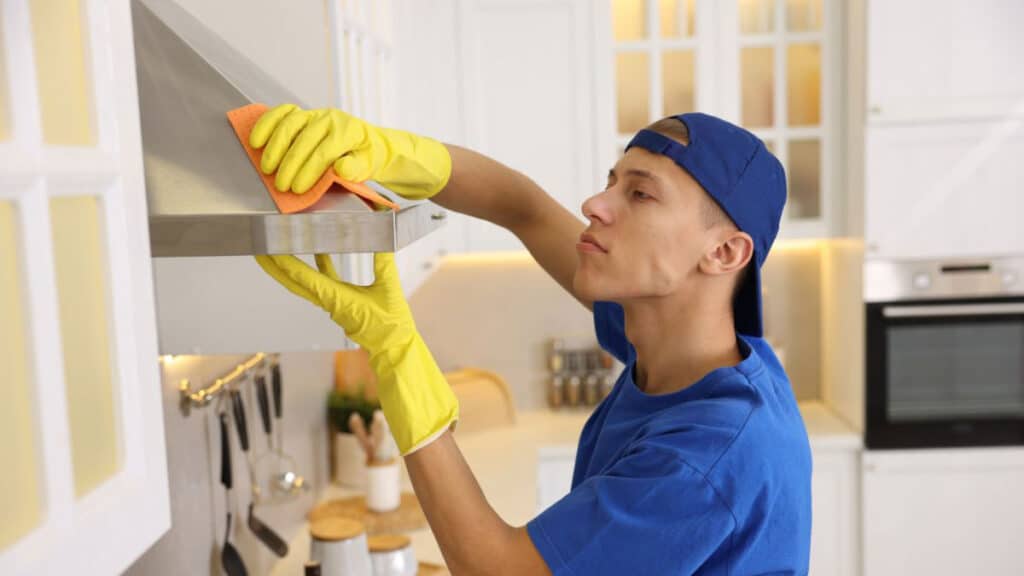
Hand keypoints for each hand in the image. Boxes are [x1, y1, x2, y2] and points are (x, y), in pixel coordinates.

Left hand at [249, 104, 451, 199]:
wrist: (382, 153)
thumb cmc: (348, 151)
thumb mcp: (321, 145)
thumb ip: (302, 147)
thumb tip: (280, 147)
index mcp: (314, 116)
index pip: (286, 115)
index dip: (267, 126)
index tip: (253, 143)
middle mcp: (326, 118)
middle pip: (296, 132)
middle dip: (283, 159)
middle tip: (277, 181)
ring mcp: (343, 129)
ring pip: (314, 145)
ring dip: (300, 166)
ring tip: (292, 185)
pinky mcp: (360, 147)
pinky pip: (340, 157)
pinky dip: (331, 167)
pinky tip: (323, 175)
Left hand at [255, 252, 457, 454]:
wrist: (394, 349)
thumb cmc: (391, 326)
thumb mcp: (390, 289)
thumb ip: (384, 261)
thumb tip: (383, 235)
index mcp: (337, 299)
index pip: (304, 278)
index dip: (285, 262)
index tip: (269, 249)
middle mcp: (329, 303)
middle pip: (294, 283)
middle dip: (275, 266)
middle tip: (258, 249)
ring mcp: (333, 304)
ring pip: (304, 283)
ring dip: (290, 266)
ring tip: (278, 248)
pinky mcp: (340, 304)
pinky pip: (323, 282)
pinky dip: (318, 266)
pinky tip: (319, 251)